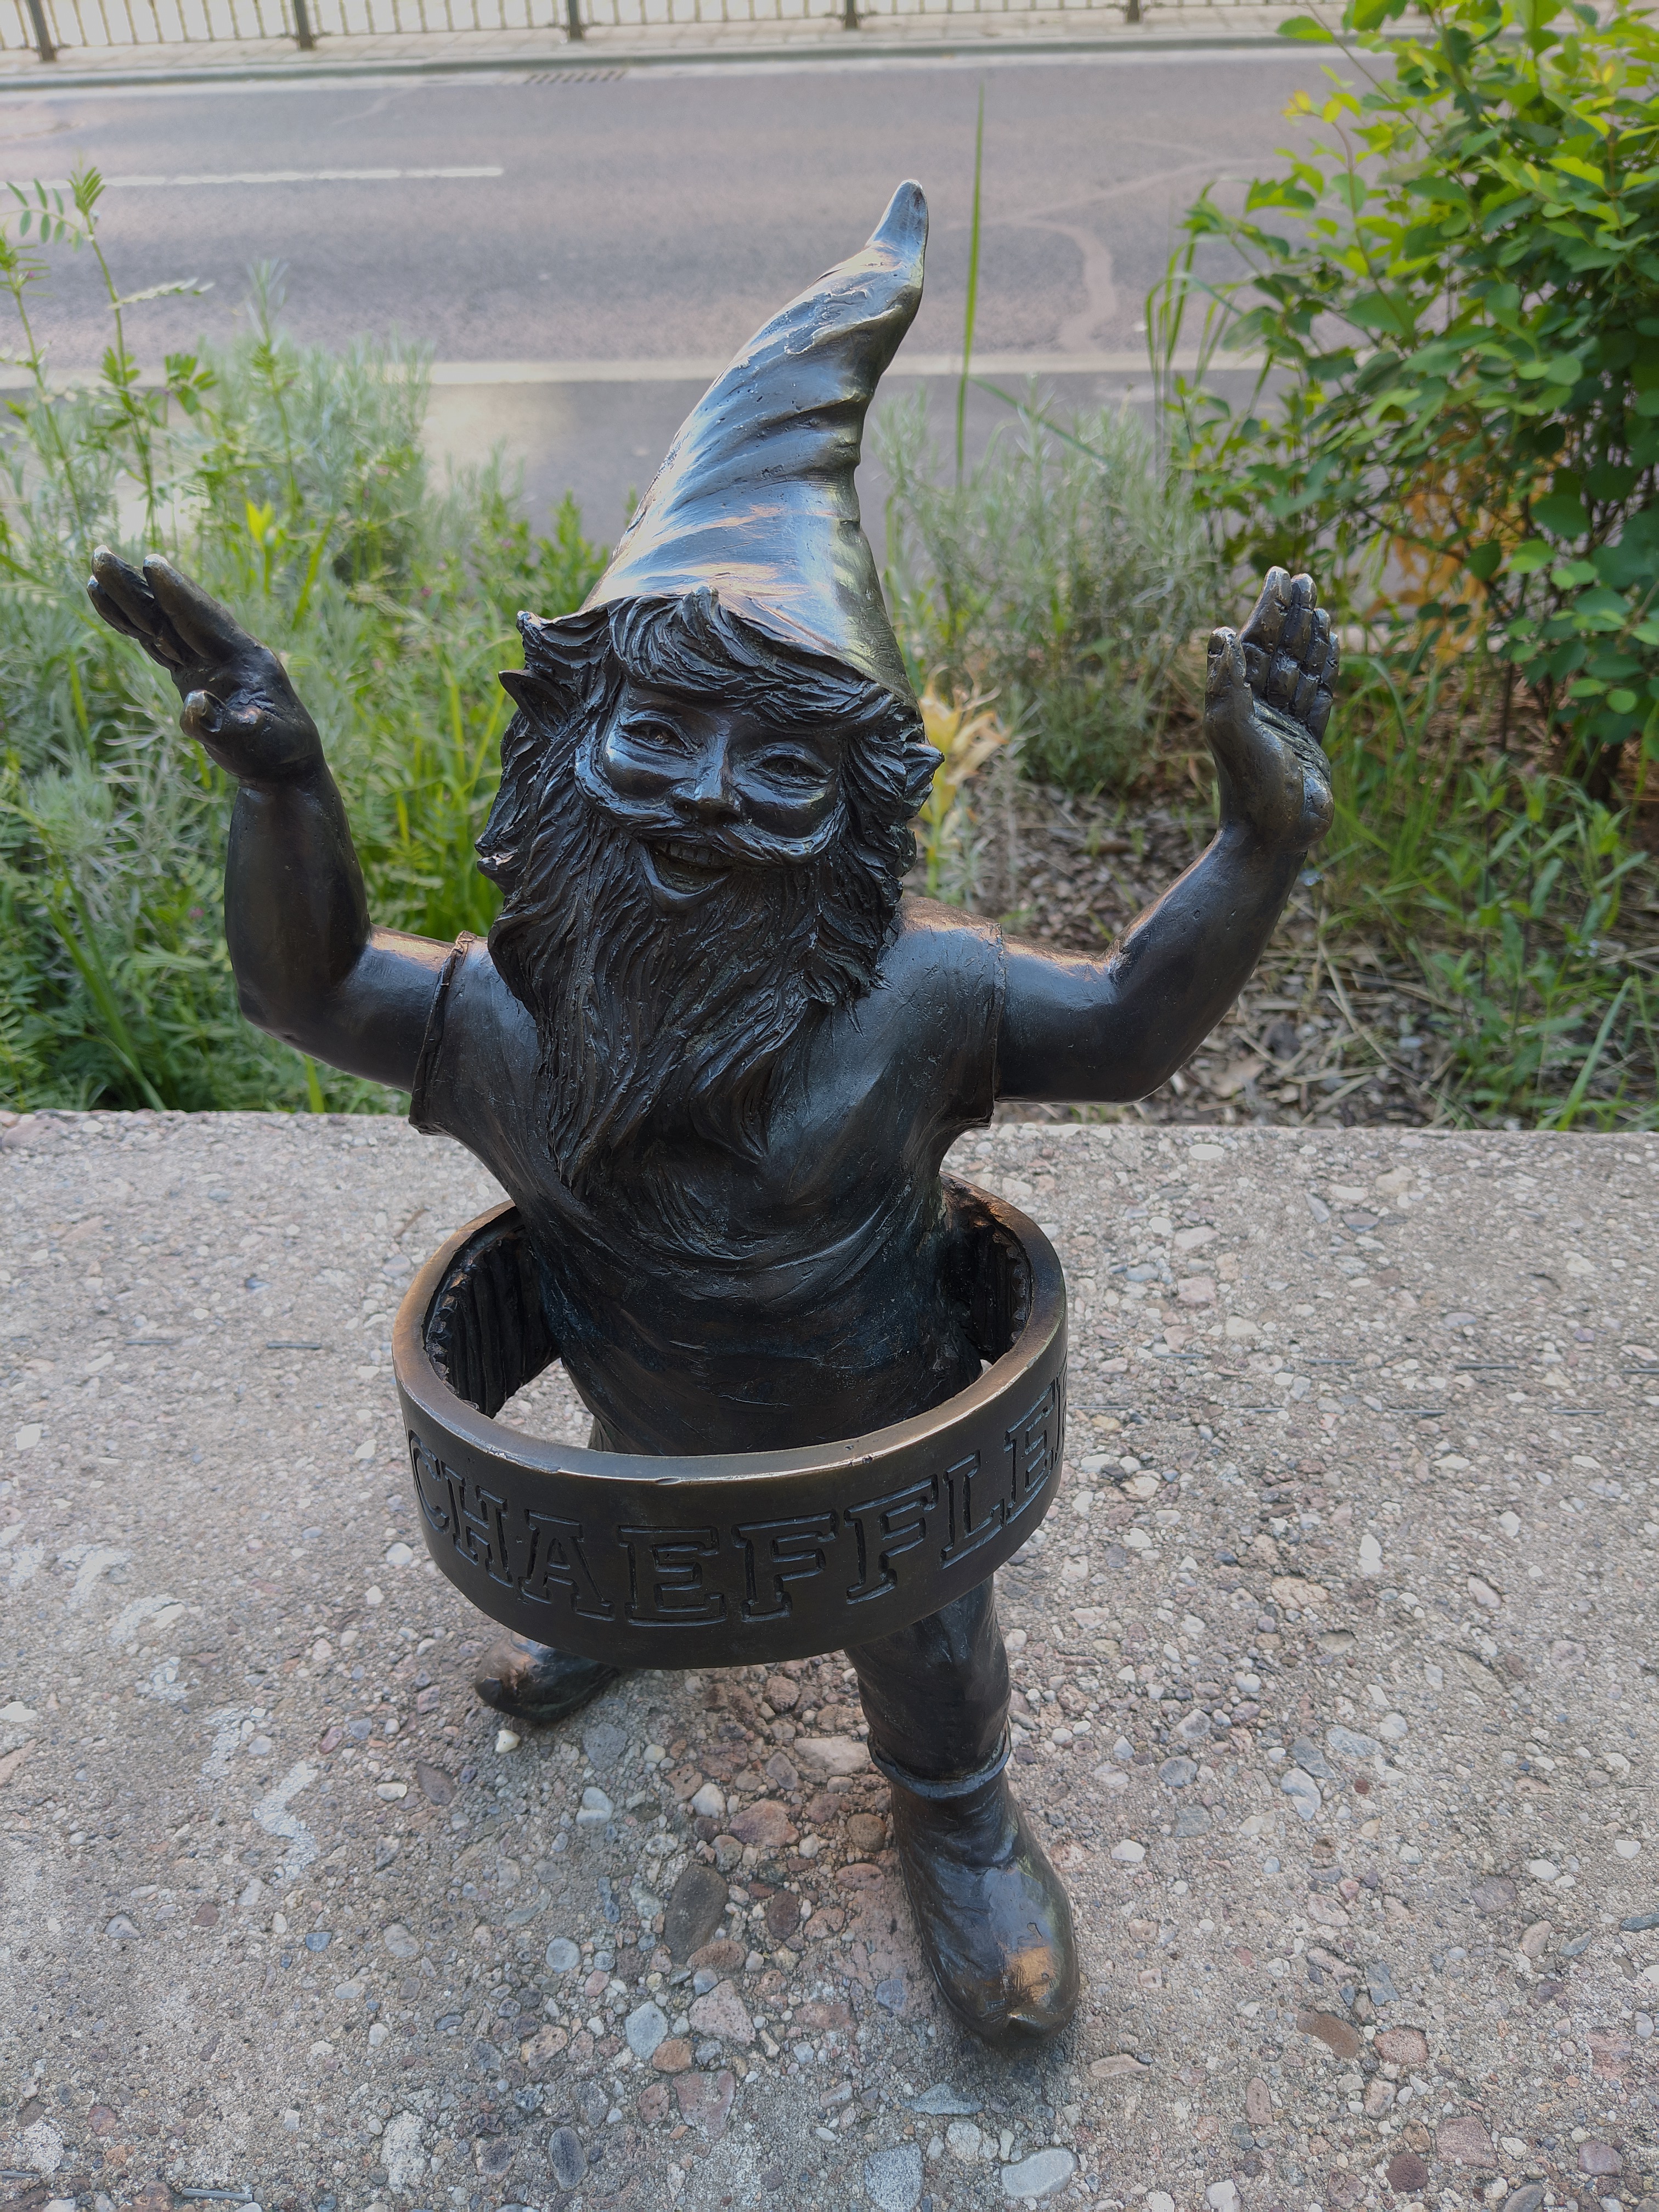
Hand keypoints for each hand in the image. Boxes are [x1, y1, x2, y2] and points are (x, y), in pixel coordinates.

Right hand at [87, 549, 322, 785]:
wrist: (285, 765)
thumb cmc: (274, 754)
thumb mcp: (254, 746)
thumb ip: (223, 727)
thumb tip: (193, 704)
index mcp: (246, 659)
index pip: (204, 621)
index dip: (178, 595)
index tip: (151, 563)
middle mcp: (225, 650)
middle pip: (176, 612)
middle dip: (140, 585)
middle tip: (101, 554)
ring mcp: (208, 658)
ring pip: (163, 621)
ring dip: (132, 597)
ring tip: (96, 570)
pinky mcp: (193, 670)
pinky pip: (158, 640)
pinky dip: (134, 624)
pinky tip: (110, 604)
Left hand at [1204, 568, 1336, 854]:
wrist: (1275, 837)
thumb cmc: (1252, 789)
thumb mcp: (1233, 732)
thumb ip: (1226, 683)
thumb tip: (1219, 632)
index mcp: (1239, 702)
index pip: (1254, 643)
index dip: (1266, 608)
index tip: (1277, 574)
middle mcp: (1261, 710)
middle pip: (1279, 650)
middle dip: (1290, 613)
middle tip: (1303, 576)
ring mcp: (1286, 724)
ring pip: (1301, 668)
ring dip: (1309, 636)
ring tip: (1318, 604)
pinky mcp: (1309, 741)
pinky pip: (1319, 695)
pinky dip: (1325, 668)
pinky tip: (1331, 645)